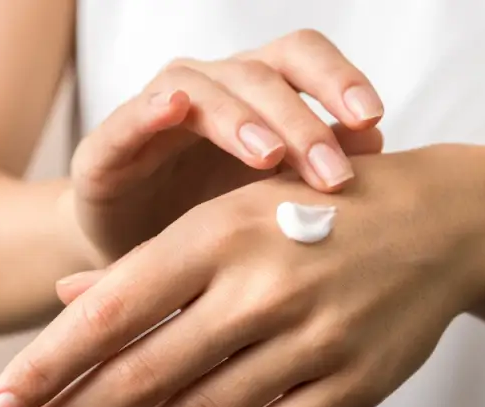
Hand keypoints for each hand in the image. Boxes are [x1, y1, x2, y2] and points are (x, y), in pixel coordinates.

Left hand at [0, 144, 484, 406]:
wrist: (440, 225)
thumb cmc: (316, 211)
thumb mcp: (232, 213)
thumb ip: (151, 262)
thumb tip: (65, 298)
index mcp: (221, 232)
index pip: (112, 310)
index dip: (46, 364)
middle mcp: (262, 286)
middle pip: (143, 371)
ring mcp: (312, 339)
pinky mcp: (351, 383)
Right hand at [70, 29, 383, 263]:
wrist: (136, 267)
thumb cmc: (213, 228)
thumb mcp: (272, 201)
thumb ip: (315, 168)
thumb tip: (377, 143)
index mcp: (254, 98)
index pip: (301, 61)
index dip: (338, 80)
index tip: (373, 121)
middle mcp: (209, 92)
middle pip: (260, 73)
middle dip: (300, 121)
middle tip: (331, 175)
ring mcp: (156, 114)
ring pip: (201, 88)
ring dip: (239, 118)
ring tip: (268, 157)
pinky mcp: (107, 147)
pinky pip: (129, 117)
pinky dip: (151, 109)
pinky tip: (174, 108)